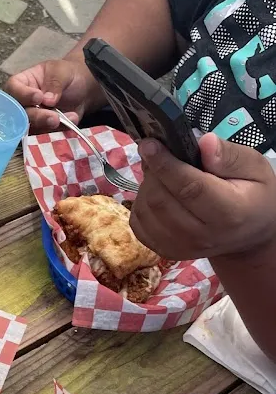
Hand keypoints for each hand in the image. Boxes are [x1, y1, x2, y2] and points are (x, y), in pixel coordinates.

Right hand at [4, 58, 98, 132]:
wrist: (83, 90)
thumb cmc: (68, 75)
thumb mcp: (63, 71)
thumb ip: (55, 83)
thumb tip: (47, 100)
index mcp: (24, 82)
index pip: (13, 88)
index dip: (23, 94)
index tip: (39, 97)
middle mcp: (23, 101)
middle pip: (20, 112)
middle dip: (37, 116)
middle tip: (53, 117)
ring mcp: (32, 117)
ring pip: (31, 127)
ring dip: (47, 125)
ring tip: (64, 119)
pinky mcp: (42, 129)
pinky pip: (45, 134)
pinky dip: (59, 129)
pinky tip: (72, 118)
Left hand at [130, 134, 275, 260]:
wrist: (247, 235)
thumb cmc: (252, 196)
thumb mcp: (255, 168)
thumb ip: (229, 155)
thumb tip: (203, 142)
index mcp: (228, 213)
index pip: (189, 188)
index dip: (165, 164)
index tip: (150, 144)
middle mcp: (202, 235)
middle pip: (161, 200)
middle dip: (153, 172)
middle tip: (157, 154)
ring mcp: (180, 247)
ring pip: (145, 212)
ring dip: (146, 186)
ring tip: (160, 173)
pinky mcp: (165, 251)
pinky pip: (138, 225)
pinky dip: (141, 204)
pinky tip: (157, 193)